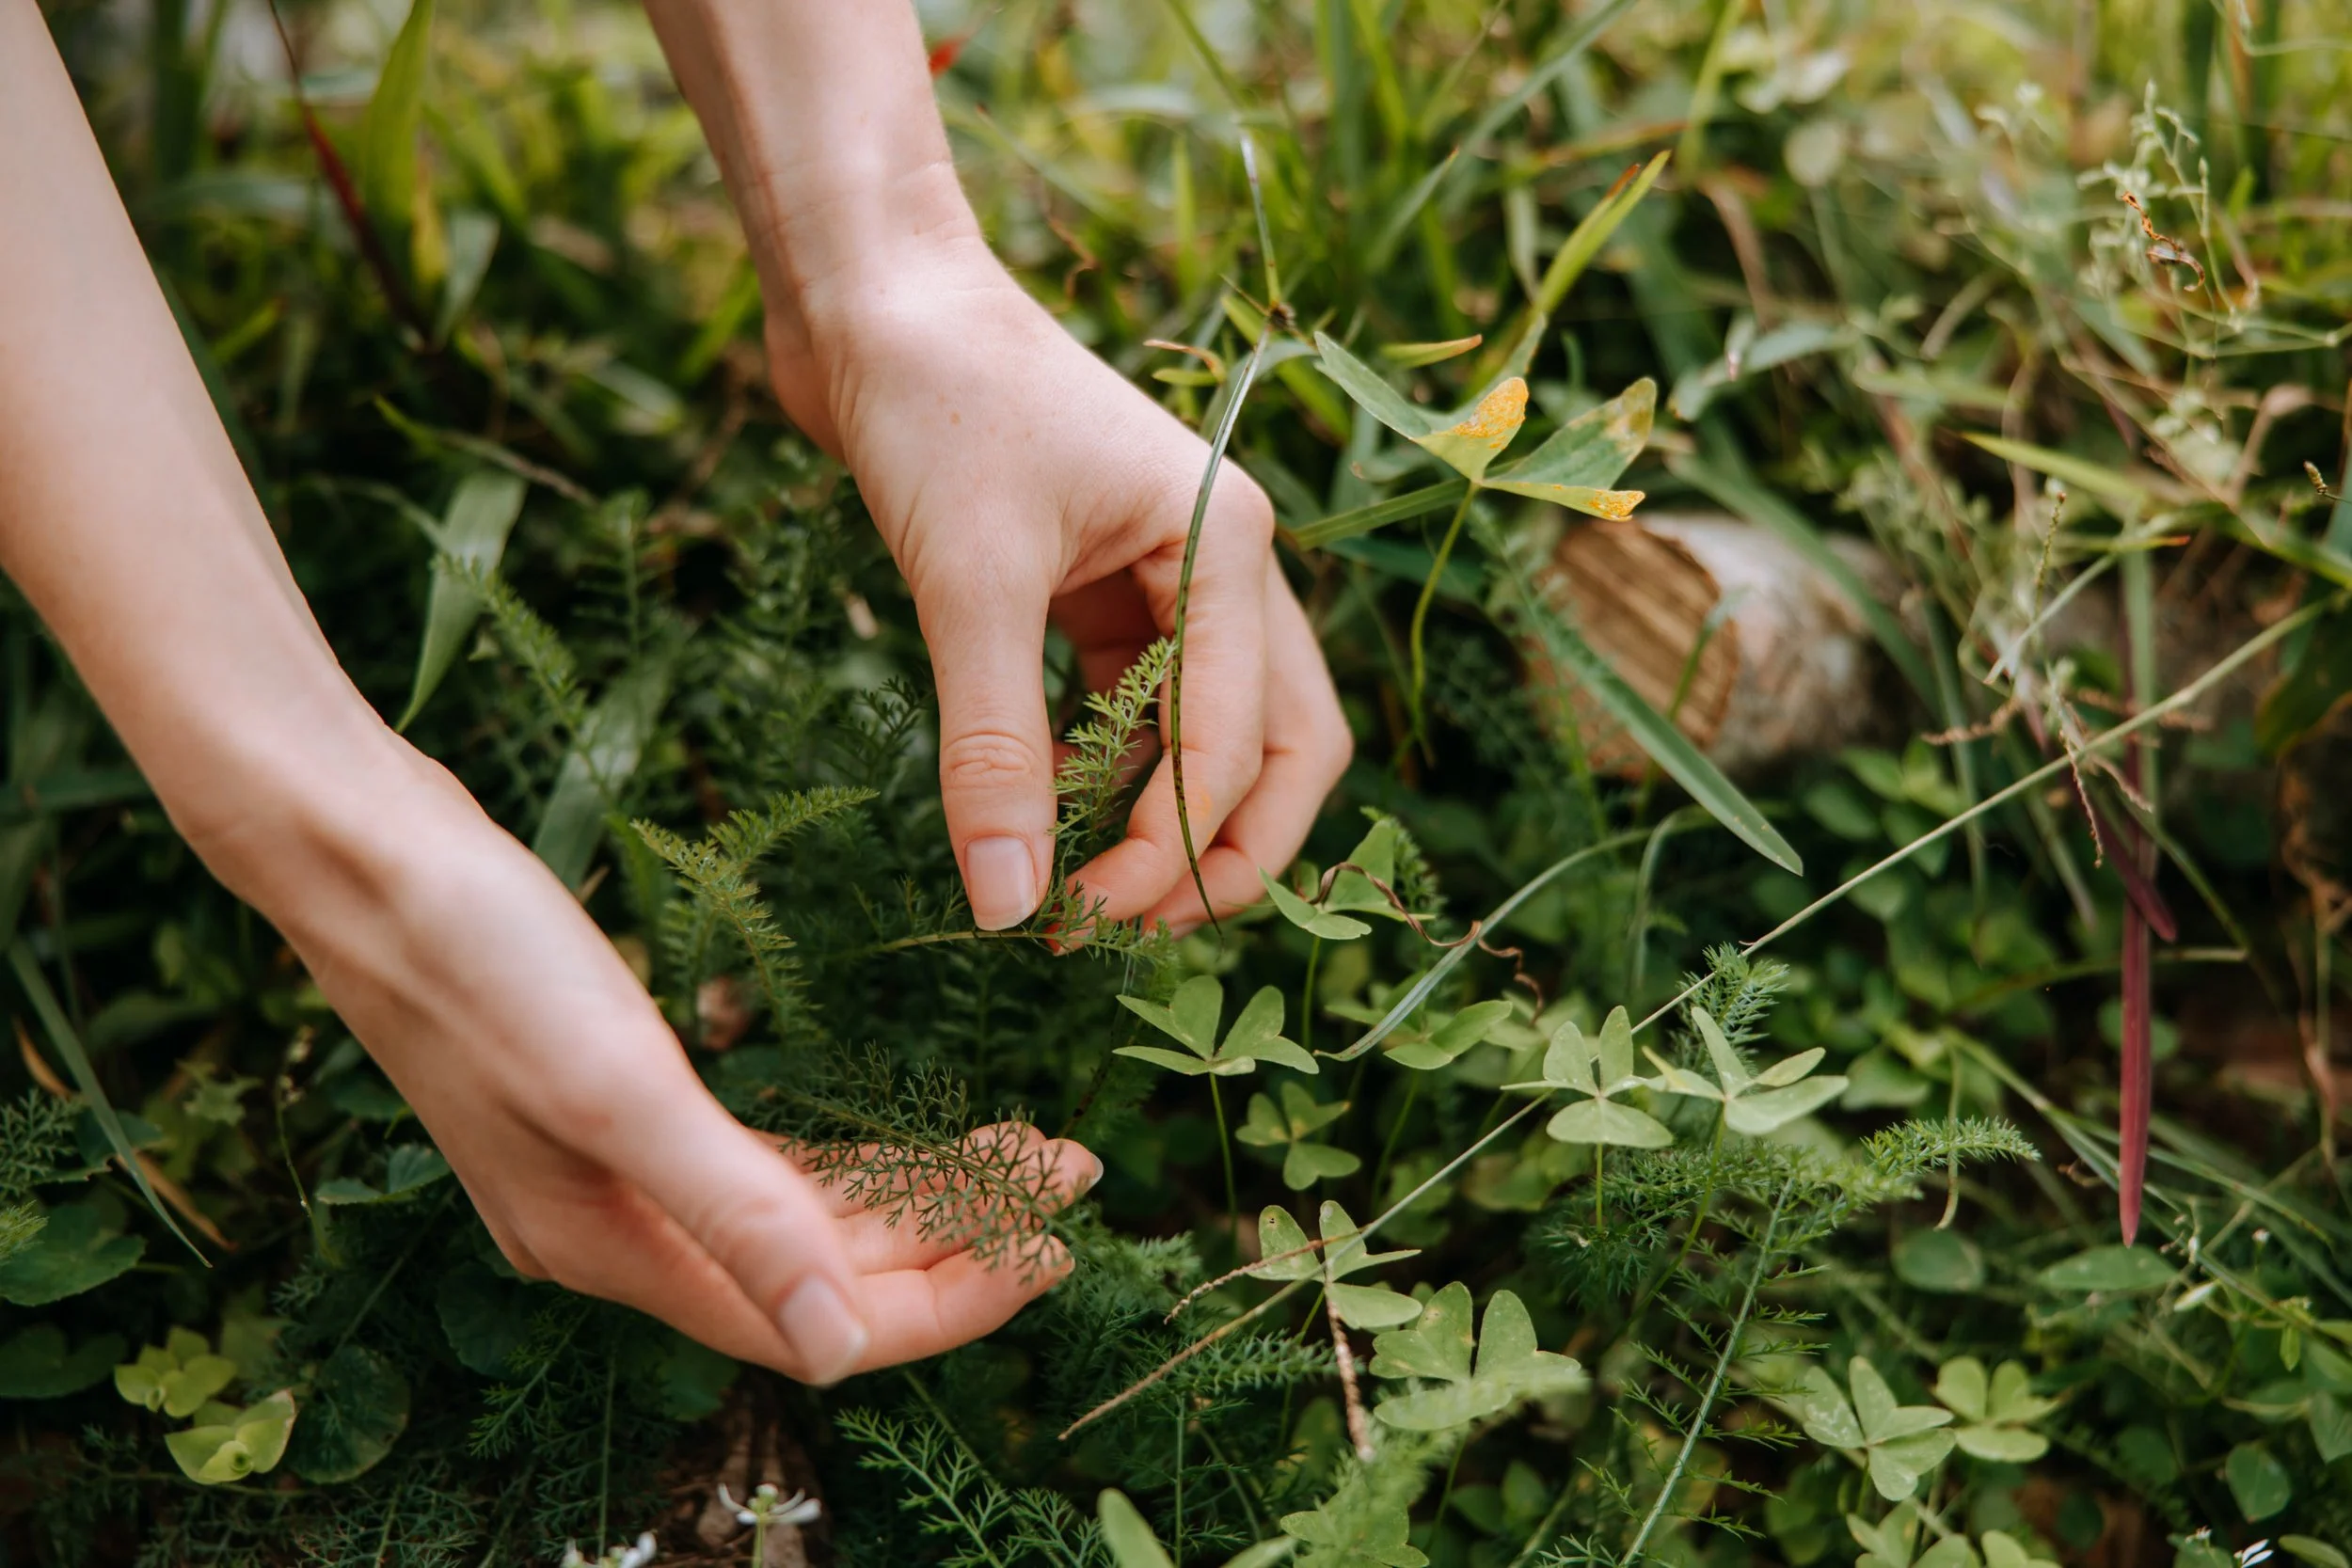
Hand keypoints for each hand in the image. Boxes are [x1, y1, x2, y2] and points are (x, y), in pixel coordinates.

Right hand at [199, 758, 1096, 1383]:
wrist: (361, 854)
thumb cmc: (481, 958)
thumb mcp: (619, 1089)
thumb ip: (736, 1218)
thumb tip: (841, 1347)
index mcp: (617, 1247)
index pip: (818, 1323)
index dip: (946, 1300)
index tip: (1056, 1249)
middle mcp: (619, 1228)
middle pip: (820, 1275)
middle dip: (955, 1237)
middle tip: (1069, 1180)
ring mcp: (614, 1167)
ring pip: (800, 1216)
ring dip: (911, 1192)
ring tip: (1023, 1151)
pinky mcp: (616, 1100)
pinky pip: (762, 1162)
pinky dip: (843, 1156)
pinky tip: (903, 1132)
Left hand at [773, 240, 1352, 934]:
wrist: (870, 296)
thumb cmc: (934, 405)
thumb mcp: (967, 588)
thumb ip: (995, 752)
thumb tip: (1007, 908)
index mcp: (1225, 545)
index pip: (1239, 742)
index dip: (1171, 851)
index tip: (1077, 922)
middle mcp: (1222, 562)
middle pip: (1280, 747)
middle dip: (1218, 849)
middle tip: (1130, 932)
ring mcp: (1168, 573)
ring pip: (1210, 733)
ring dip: (1155, 815)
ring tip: (1067, 887)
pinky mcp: (1102, 585)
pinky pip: (1136, 703)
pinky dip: (1100, 765)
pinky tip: (1032, 798)